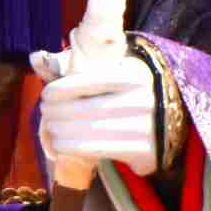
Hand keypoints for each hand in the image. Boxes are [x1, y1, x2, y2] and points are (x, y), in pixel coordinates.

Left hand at [31, 46, 159, 178]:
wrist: (175, 119)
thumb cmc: (133, 90)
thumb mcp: (118, 69)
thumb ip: (79, 65)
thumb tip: (35, 58)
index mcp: (134, 75)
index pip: (85, 81)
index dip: (58, 89)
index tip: (47, 94)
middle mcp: (140, 100)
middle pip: (81, 109)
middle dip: (54, 112)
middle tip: (45, 112)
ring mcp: (143, 128)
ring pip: (84, 131)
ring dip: (58, 131)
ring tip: (51, 128)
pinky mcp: (141, 151)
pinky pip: (94, 150)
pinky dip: (69, 147)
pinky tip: (60, 143)